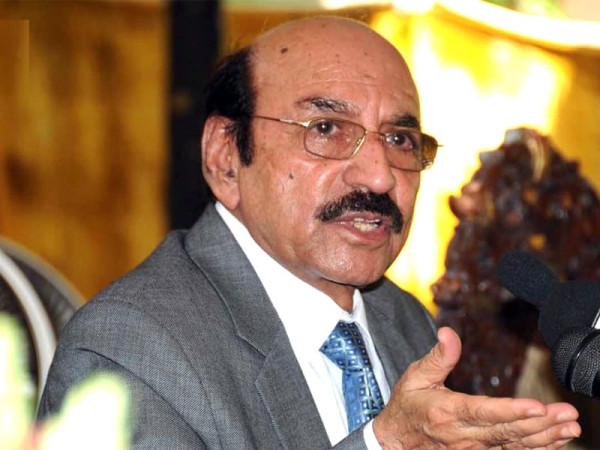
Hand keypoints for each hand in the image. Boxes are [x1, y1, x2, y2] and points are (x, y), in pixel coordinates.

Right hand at [373, 327, 580, 448]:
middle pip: (506, 431)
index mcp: (446, 412)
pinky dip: (535, 448)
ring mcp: (472, 449)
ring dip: (544, 438)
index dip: (511, 411)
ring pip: (513, 445)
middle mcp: (462, 435)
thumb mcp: (415, 376)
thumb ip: (437, 357)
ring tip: (569, 428)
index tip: (537, 406)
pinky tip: (555, 441)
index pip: (483, 412)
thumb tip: (448, 332)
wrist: (395, 440)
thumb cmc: (407, 405)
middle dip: (540, 424)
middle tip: (566, 414)